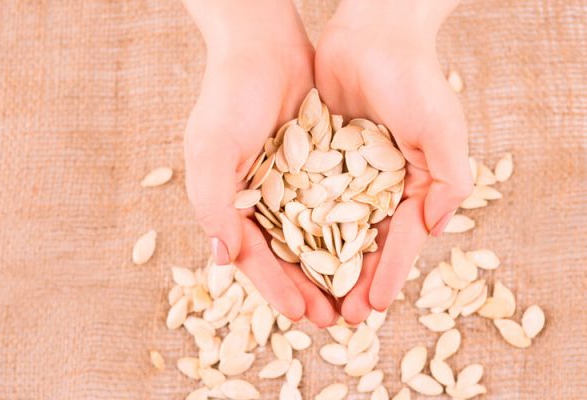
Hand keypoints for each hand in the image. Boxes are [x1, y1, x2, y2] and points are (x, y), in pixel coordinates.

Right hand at [183, 1, 337, 326]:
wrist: (263, 46)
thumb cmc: (228, 98)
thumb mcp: (212, 152)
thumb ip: (213, 206)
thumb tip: (223, 262)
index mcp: (232, 204)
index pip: (256, 258)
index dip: (277, 289)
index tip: (303, 315)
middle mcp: (263, 199)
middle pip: (291, 255)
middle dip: (312, 289)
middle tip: (338, 320)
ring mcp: (294, 183)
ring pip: (319, 235)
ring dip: (337, 267)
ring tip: (359, 296)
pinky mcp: (322, 163)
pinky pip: (340, 203)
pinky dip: (354, 226)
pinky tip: (373, 248)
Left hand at [315, 0, 472, 322]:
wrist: (374, 31)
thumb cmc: (414, 77)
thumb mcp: (441, 128)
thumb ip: (450, 180)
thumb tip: (433, 228)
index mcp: (416, 186)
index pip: (399, 241)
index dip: (386, 275)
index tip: (370, 309)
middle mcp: (383, 185)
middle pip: (366, 244)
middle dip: (353, 282)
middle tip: (338, 320)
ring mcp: (350, 173)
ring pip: (334, 229)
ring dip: (324, 265)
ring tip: (311, 299)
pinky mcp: (321, 156)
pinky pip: (308, 198)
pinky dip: (299, 226)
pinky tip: (285, 251)